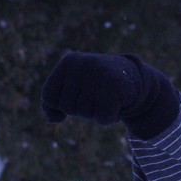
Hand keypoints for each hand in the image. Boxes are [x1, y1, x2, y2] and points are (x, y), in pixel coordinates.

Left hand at [40, 51, 178, 137]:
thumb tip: (53, 119)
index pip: (48, 96)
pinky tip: (115, 103)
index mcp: (68, 62)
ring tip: (105, 96)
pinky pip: (101, 118)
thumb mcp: (70, 88)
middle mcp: (83, 64)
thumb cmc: (95, 85)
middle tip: (96, 94)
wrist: (132, 78)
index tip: (77, 93)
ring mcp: (99, 75)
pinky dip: (108, 117)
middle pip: (66, 106)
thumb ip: (52, 103)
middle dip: (80, 108)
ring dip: (94, 112)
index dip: (60, 104)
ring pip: (84, 113)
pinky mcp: (115, 89)